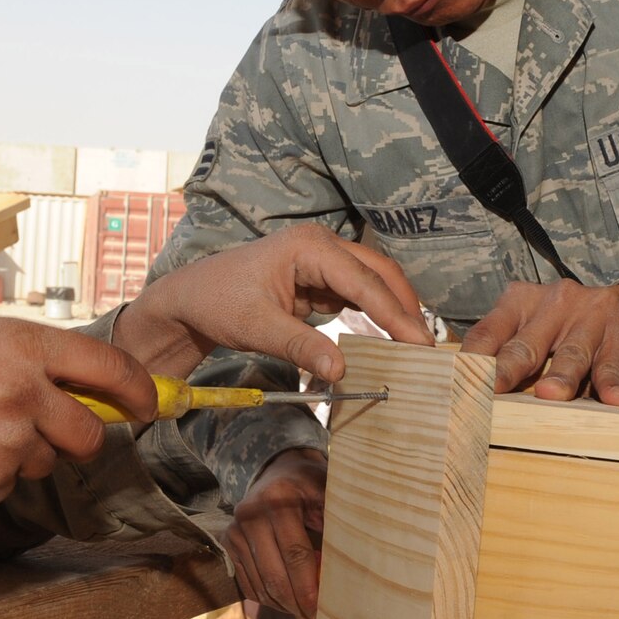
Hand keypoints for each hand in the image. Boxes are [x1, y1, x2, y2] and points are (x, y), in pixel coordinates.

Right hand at [0, 318, 156, 505]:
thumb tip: (101, 387)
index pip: (111, 367)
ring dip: (27, 453)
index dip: (140, 390)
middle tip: (60, 432)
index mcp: (26, 345)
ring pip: (49, 461)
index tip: (149, 405)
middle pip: (90, 433)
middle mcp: (24, 392)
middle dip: (83, 438)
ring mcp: (8, 441)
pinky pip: (14, 484)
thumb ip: (43, 357)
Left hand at [115, 225, 433, 383]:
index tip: (420, 343)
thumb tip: (342, 372)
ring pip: (372, 284)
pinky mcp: (320, 280)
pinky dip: (374, 317)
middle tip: (427, 349)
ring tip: (415, 349)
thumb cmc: (217, 303)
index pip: (365, 281)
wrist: (191, 298)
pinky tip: (388, 342)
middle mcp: (321, 246)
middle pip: (379, 274)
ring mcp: (322, 261)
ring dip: (393, 313)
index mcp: (309, 246)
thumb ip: (301, 347)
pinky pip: (357, 296)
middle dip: (405, 309)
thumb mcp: (257, 328)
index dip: (396, 313)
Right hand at [224, 448, 326, 618]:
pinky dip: (267, 598)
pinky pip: (247, 583)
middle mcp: (250, 515)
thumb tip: (353, 566)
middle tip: (314, 615)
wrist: (277, 473)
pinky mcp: (227, 543)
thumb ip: (338, 524)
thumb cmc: (310, 486)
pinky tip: (285, 599)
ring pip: (259, 584)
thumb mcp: (328, 493)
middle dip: (295, 602)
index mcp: (278, 500)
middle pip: (274, 574)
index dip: (308, 585)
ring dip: (282, 604)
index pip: (295, 554)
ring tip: (302, 608)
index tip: (321, 608)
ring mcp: (235, 530)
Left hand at [460, 281, 618, 404]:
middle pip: (525, 344)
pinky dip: (610, 384)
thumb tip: (468, 390)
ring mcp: (589, 316)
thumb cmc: (568, 330)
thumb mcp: (534, 329)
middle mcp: (553, 303)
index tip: (459, 383)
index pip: (489, 331)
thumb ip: (506, 351)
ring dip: (561, 377)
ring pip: (570, 354)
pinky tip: (612, 399)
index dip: (473, 359)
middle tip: (493, 390)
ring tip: (551, 395)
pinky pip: (611, 364)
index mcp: (520, 301)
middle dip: (508, 369)